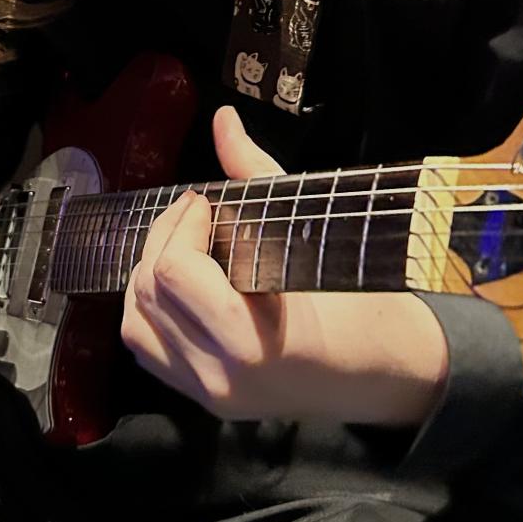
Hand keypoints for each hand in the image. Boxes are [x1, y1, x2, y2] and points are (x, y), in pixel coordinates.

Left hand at [121, 107, 449, 425]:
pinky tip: (179, 286)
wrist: (387, 373)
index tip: (204, 202)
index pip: (176, 274)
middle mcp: (221, 376)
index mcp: (254, 341)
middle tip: (193, 214)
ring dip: (149, 274)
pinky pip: (146, 349)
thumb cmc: (361, 305)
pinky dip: (149, 310)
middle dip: (163, 239)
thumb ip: (256, 174)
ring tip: (183, 248)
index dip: (181, 224)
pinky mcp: (202, 401)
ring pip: (135, 324)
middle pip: (150, 293)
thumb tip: (223, 119)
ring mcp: (208, 395)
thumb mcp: (312, 236)